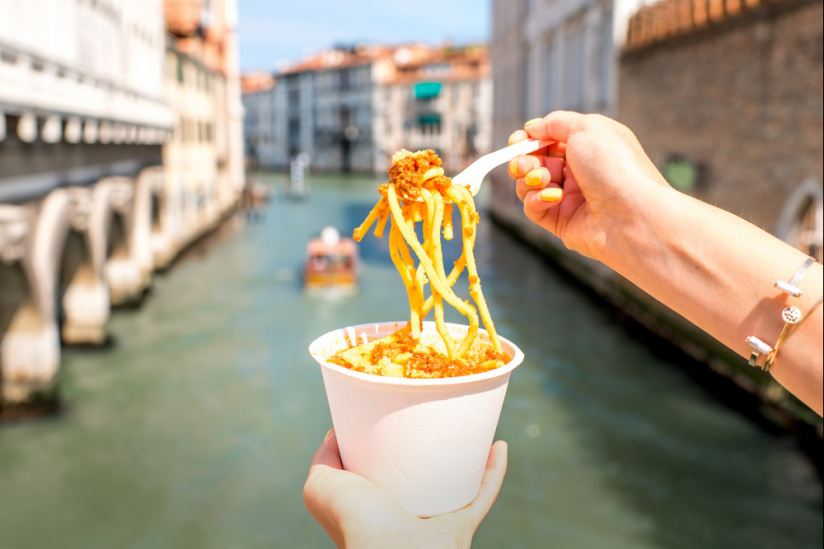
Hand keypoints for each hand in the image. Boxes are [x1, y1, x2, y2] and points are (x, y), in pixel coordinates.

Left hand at [303, 430, 507, 548]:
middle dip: (432, 449)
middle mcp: (403, 515)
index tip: (395, 412)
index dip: (387, 445)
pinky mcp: (460, 527)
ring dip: (467, 459)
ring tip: (470, 426)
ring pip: (457, 485)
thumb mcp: (321, 485)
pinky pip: (482, 495)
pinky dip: (494, 471)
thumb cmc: (353, 522)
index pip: (382, 474)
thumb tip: (337, 431)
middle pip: (424, 477)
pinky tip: (498, 445)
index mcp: (372, 506)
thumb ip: (324, 458)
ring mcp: (433, 521)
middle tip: (437, 414)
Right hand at [507, 111, 670, 263]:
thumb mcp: (586, 128)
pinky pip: (535, 208)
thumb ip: (555, 123)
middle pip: (535, 162)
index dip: (529, 139)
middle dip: (523, 160)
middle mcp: (580, 172)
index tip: (517, 141)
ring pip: (530, 185)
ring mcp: (570, 198)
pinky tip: (555, 197)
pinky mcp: (562, 222)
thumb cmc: (614, 166)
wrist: (631, 213)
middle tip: (522, 164)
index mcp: (589, 147)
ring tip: (542, 179)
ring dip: (529, 179)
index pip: (549, 140)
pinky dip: (537, 199)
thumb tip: (531, 129)